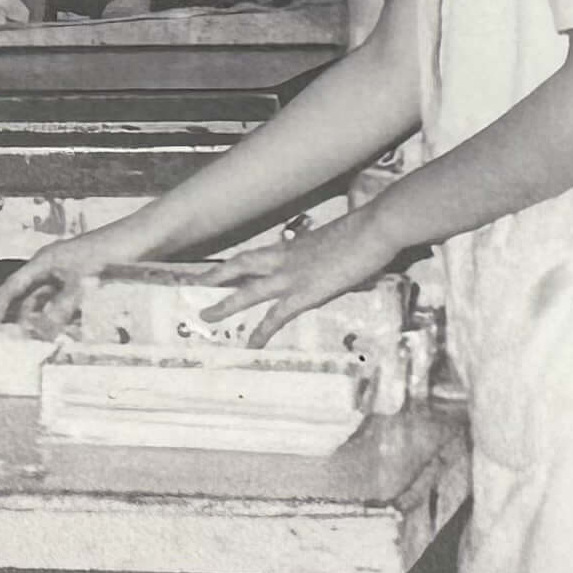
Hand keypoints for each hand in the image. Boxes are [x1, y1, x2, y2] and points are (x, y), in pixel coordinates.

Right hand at [0, 218, 161, 331]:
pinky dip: (63, 317)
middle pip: (28, 297)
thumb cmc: (108, 253)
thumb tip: (42, 331)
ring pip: (48, 302)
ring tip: (43, 342)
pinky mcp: (82, 280)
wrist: (139, 240)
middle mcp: (51, 267)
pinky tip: (67, 332)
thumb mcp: (82, 283)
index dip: (0, 309)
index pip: (12, 287)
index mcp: (43, 262)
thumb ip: (62, 308)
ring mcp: (67, 274)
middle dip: (23, 320)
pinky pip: (65, 303)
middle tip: (21, 344)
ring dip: (45, 321)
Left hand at [199, 210, 395, 347]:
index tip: (222, 269)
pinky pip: (277, 315)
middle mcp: (286, 257)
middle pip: (242, 264)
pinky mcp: (305, 292)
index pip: (258, 254)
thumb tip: (331, 262)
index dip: (239, 262)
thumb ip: (325, 254)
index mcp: (294, 245)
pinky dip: (263, 330)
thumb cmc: (364, 231)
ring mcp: (293, 275)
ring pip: (249, 290)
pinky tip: (252, 344)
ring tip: (207, 315)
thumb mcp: (336, 243)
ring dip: (227, 303)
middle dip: (218, 274)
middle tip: (198, 283)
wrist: (374, 228)